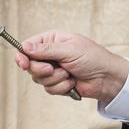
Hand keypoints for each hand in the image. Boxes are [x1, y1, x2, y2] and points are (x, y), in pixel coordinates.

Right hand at [14, 30, 128, 104]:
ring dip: (55, 79)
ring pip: (38, 79)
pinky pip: (48, 88)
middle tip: (52, 69)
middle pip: (30, 65)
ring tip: (69, 74)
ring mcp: (53, 69)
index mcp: (52, 40)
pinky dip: (61, 87)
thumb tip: (24, 47)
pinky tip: (72, 82)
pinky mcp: (57, 83)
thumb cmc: (92, 58)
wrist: (106, 79)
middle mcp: (50, 54)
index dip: (22, 55)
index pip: (27, 46)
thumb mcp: (68, 50)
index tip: (23, 63)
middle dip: (42, 70)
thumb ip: (45, 50)